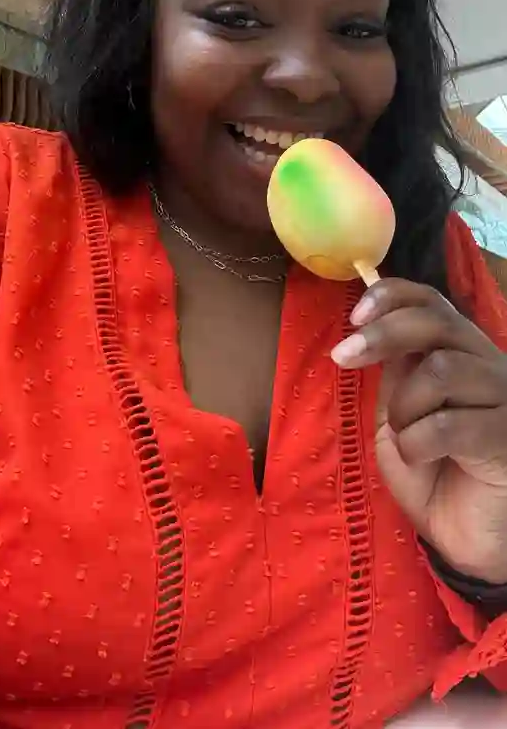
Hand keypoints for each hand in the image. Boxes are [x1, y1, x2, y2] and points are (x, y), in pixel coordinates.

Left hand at [331, 279, 506, 583]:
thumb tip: (372, 331)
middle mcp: (488, 365)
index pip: (432, 301)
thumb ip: (396, 375)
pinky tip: (423, 460)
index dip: (393, 296)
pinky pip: (450, 424)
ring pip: (441, 370)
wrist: (471, 539)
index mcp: (459, 353)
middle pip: (437, 322)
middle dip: (383, 333)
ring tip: (405, 435)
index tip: (354, 316)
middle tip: (344, 356)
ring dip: (404, 405)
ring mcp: (504, 399)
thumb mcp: (401, 416)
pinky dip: (418, 443)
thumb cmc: (435, 476)